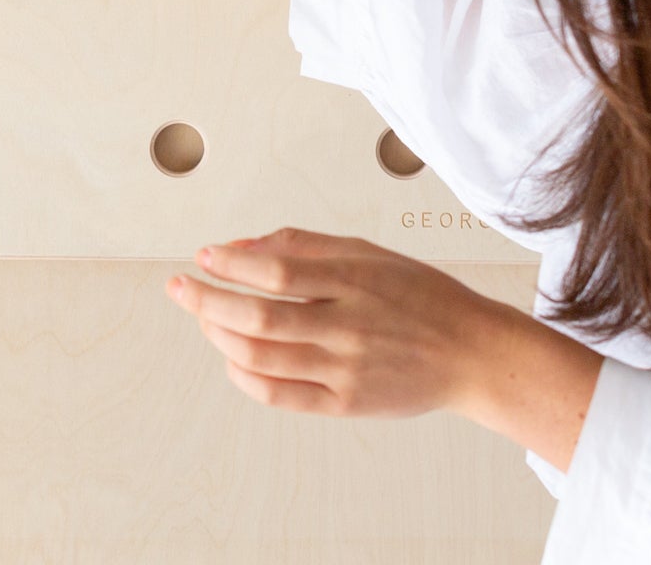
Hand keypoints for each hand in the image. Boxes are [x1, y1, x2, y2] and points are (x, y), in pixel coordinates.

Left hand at [169, 227, 599, 468]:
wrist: (471, 353)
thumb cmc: (417, 293)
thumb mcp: (365, 251)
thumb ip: (302, 246)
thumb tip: (240, 247)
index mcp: (353, 280)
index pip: (276, 271)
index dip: (231, 263)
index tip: (203, 254)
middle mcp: (347, 326)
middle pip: (259, 316)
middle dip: (207, 300)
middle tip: (179, 287)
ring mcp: (345, 369)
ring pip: (262, 356)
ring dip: (219, 334)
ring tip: (202, 316)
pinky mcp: (345, 405)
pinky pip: (280, 395)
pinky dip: (245, 376)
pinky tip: (231, 356)